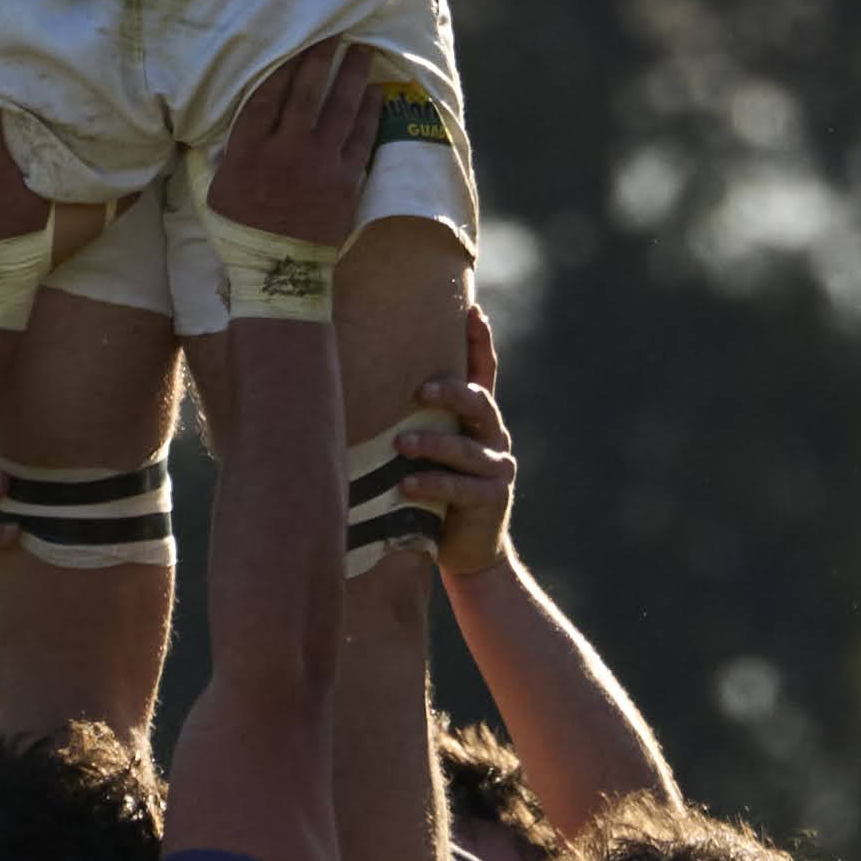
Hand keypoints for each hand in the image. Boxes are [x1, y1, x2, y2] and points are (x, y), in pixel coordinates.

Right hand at [208, 42, 374, 248]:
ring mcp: (319, 164)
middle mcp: (285, 150)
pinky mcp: (346, 180)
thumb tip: (205, 125)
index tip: (294, 39)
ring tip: (362, 50)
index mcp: (249, 149)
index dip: (282, 62)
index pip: (267, 93)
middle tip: (335, 30)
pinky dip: (370, 113)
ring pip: (340, 107)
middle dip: (320, 56)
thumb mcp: (213, 189)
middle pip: (306, 91)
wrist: (278, 271)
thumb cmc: (240, 230)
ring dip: (352, 75)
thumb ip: (217, 153)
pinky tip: (375, 93)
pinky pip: (361, 137)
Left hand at [396, 305, 514, 579]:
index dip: (481, 342)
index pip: (486, 373)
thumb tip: (362, 381)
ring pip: (467, 449)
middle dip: (452, 393)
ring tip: (401, 444)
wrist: (470, 550)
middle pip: (480, 404)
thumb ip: (418, 420)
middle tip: (419, 391)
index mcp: (481, 420)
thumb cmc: (439, 491)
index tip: (474, 310)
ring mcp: (497, 470)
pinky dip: (433, 484)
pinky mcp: (492, 501)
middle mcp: (494, 438)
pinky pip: (461, 488)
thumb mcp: (433, 450)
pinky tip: (406, 485)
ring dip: (433, 445)